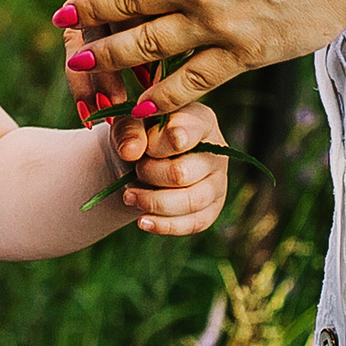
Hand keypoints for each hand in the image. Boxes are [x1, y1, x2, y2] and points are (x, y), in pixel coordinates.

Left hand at [59, 0, 261, 148]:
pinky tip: (139, 102)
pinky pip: (189, 81)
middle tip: (61, 21)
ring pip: (143, 45)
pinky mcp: (243, 53)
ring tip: (82, 61)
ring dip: (107, 56)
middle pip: (119, 0)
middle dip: (84, 12)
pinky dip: (159, 95)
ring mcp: (215, 21)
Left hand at [117, 100, 228, 235]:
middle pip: (182, 173)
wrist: (142, 160)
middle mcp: (216, 150)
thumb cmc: (140, 135)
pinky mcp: (213, 207)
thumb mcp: (128, 125)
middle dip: (150, 175)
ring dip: (154, 203)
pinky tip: (143, 221)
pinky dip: (165, 225)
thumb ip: (128, 131)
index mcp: (199, 120)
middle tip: (135, 169)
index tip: (141, 147)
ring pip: (191, 202)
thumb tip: (131, 151)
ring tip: (129, 196)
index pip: (183, 133)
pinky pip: (195, 223)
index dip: (156, 145)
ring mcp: (218, 180)